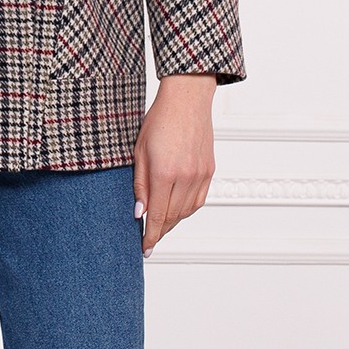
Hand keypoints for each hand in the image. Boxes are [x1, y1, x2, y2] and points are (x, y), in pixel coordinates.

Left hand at [132, 74, 216, 255]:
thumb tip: (139, 212)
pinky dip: (187, 210)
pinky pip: (198, 200)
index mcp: (165, 173)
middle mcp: (186, 177)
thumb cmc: (159, 120)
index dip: (150, 236)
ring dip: (173, 222)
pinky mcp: (209, 170)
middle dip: (159, 232)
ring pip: (187, 212)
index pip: (157, 216)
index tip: (144, 248)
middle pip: (172, 217)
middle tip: (149, 239)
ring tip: (160, 225)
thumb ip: (139, 184)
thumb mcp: (139, 152)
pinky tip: (176, 210)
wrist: (187, 100)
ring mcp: (200, 174)